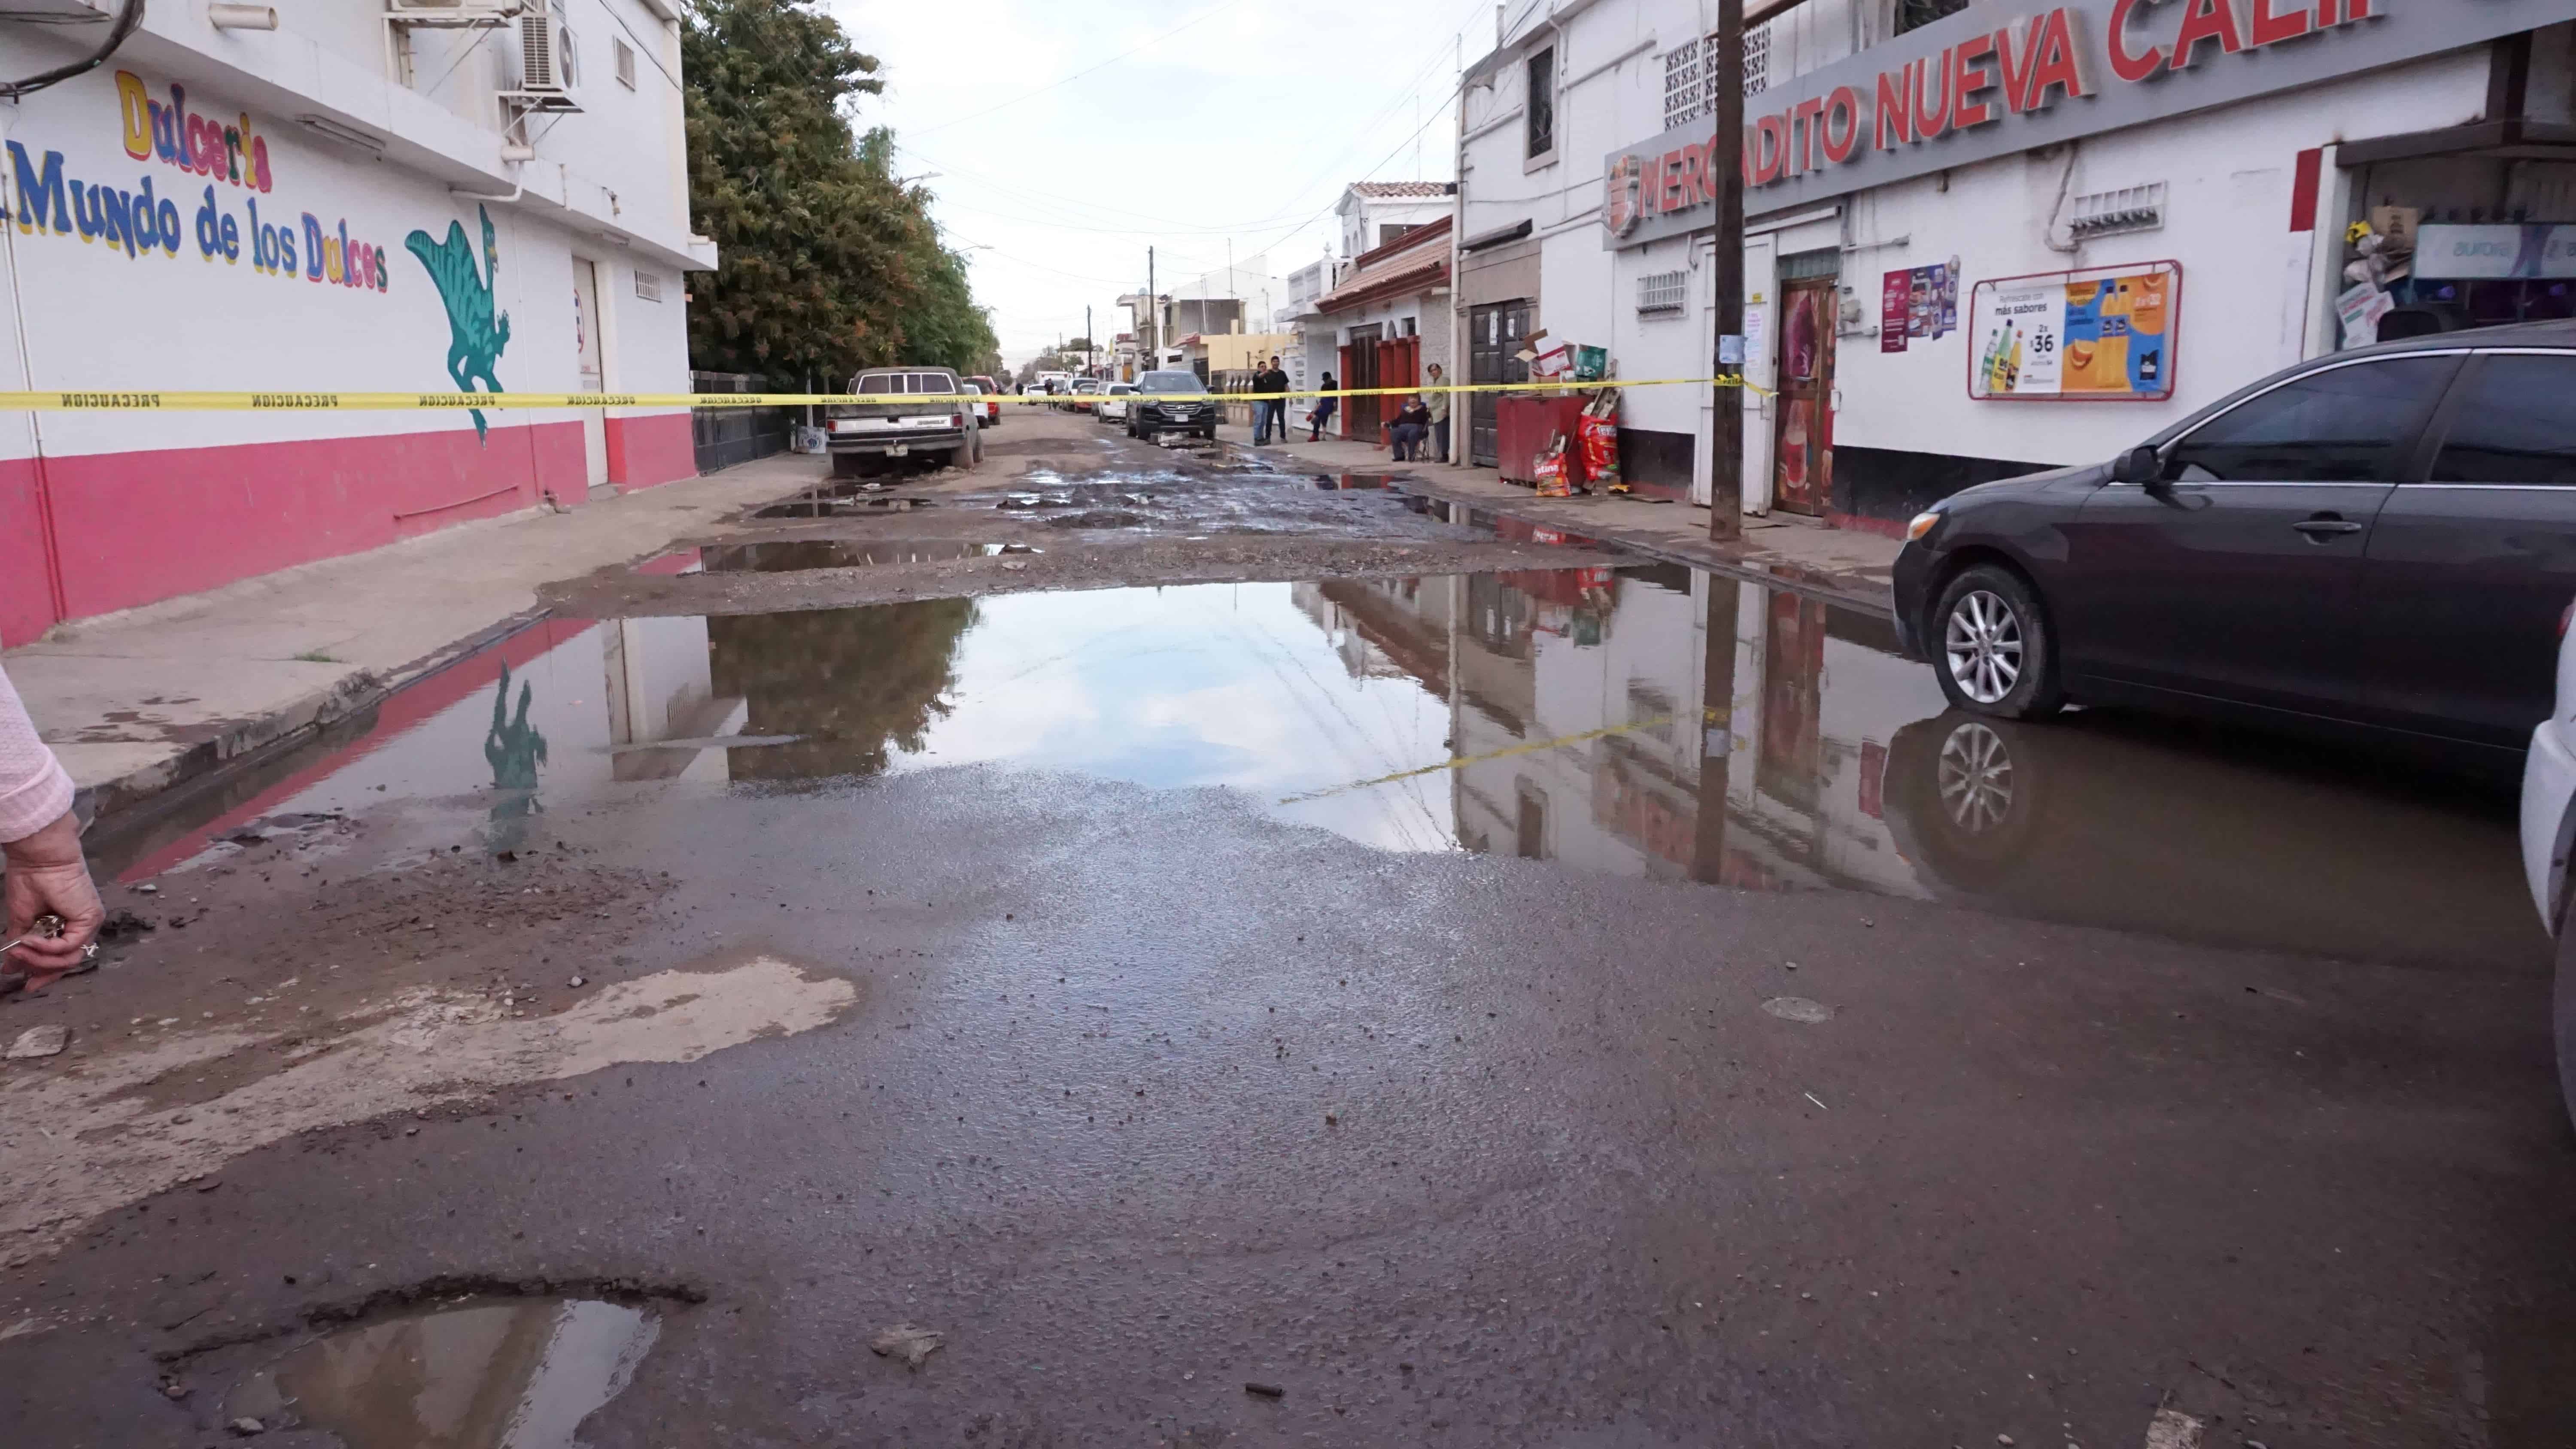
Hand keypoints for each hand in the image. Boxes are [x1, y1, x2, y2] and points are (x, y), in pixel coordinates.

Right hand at [4, 810, 102, 985]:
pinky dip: (48, 948)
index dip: (45, 974)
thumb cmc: (31, 880)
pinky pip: (69, 945)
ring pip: (70, 958)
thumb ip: (21, 945)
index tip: (27, 986)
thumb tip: (9, 966)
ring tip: (19, 952)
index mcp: (68, 925)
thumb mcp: (23, 919)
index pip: (63, 958)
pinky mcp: (90, 918)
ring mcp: (89, 923)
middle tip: (20, 973)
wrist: (39, 857)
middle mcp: (82, 926)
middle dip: (42, 971)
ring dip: (41, 960)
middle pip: (68, 962)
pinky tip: (31, 941)